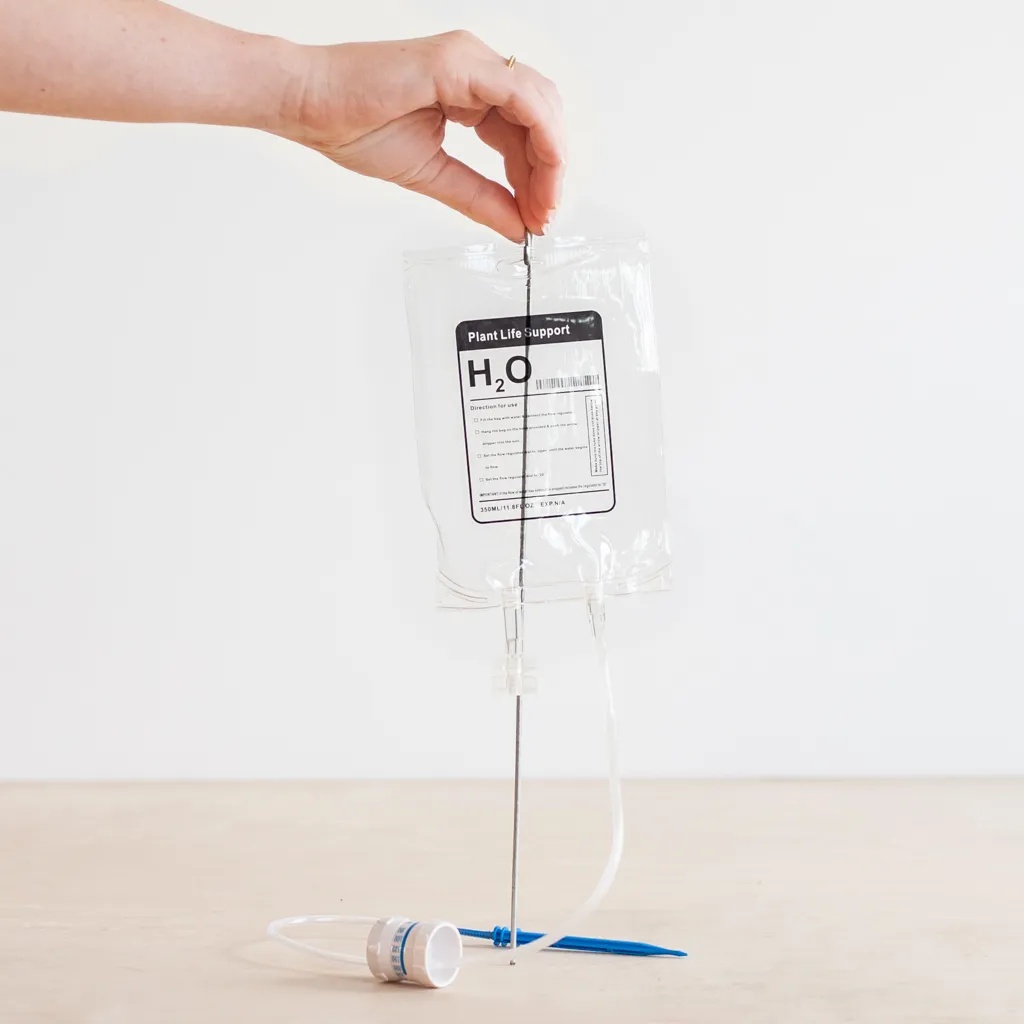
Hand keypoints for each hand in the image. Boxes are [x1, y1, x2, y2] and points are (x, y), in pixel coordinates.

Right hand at [280, 32, 564, 240]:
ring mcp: (470, 60)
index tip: (538, 216)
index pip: (523, 130)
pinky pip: (522, 97)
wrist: (308, 106)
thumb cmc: (352, 126)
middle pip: (540, 117)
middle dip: (549, 171)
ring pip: (539, 105)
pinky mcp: (459, 63)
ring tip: (543, 204)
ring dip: (551, 159)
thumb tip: (518, 226)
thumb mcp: (432, 175)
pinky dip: (542, 137)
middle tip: (544, 216)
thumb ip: (479, 198)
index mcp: (468, 88)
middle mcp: (476, 68)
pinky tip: (543, 171)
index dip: (538, 176)